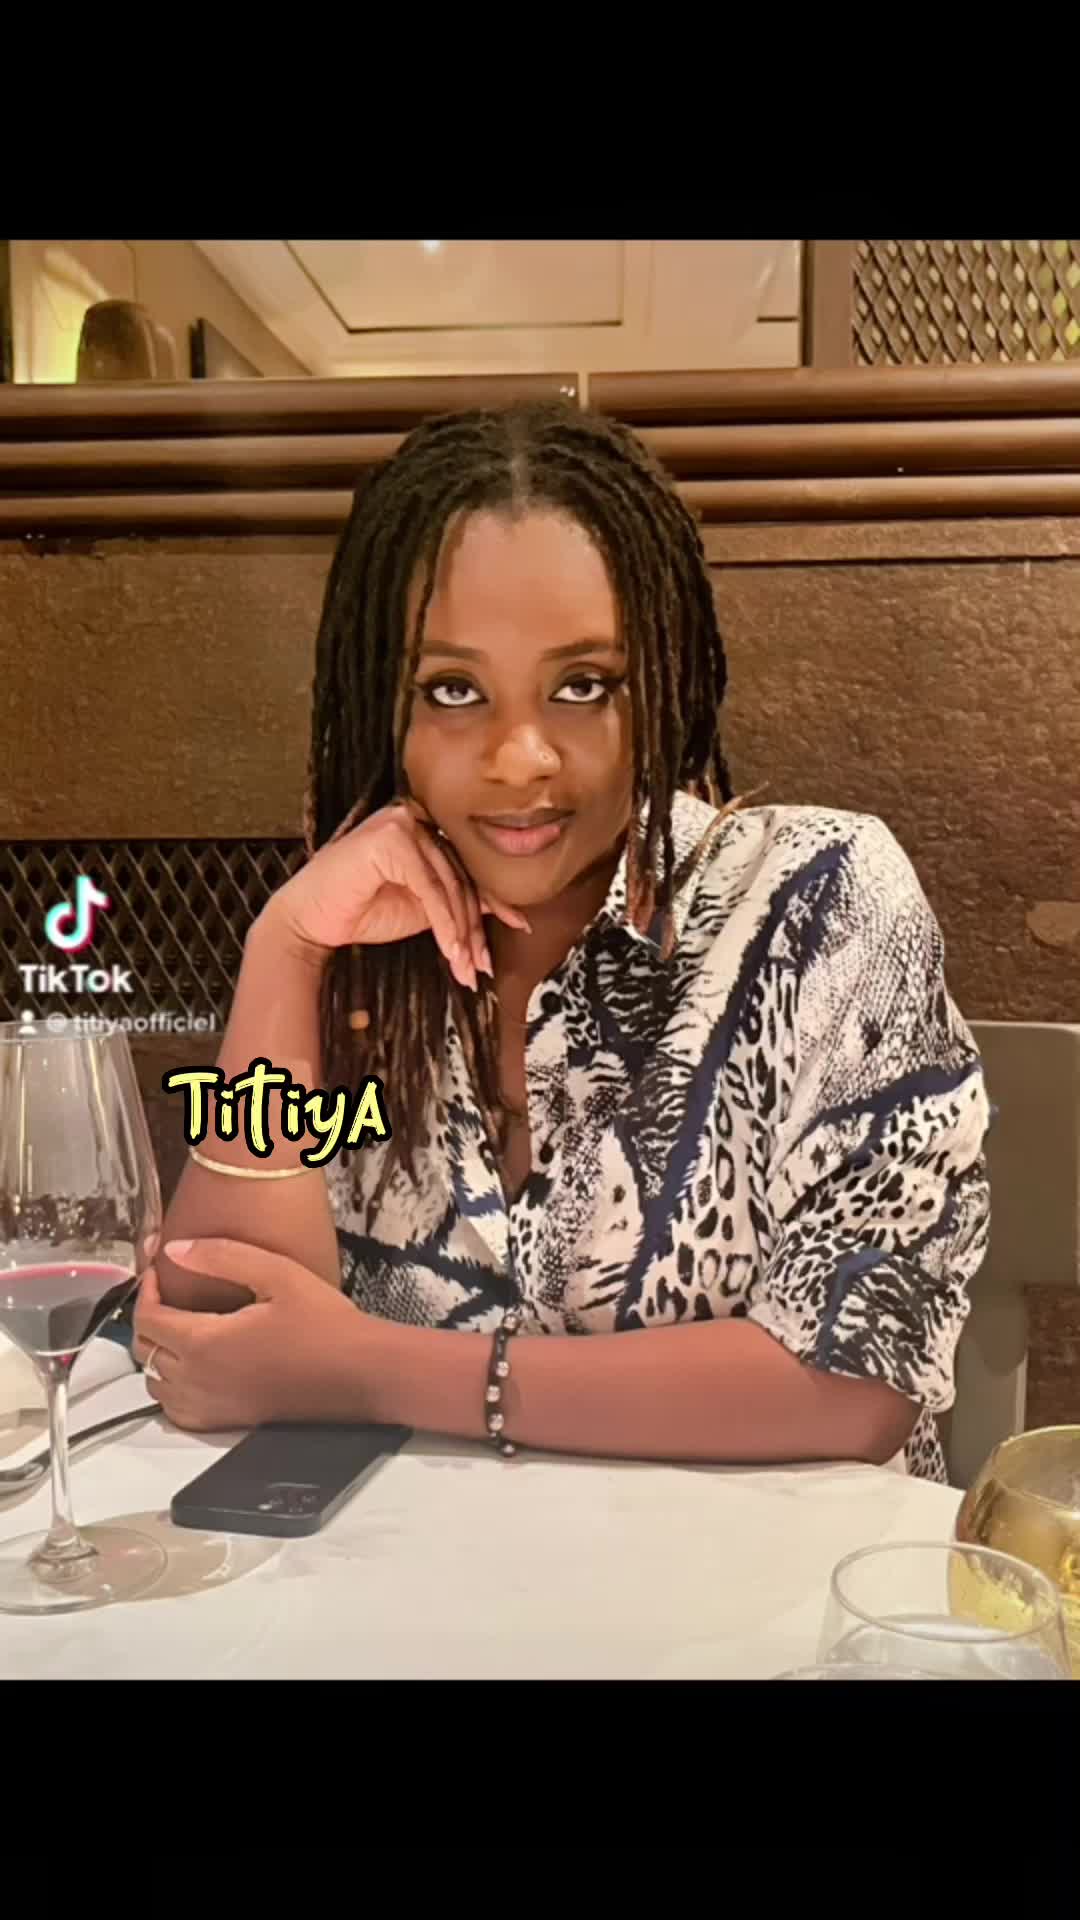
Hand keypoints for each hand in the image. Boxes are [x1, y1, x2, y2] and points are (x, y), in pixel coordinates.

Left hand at [132, 1239, 368, 1431]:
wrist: (360, 1373)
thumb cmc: (325, 1323)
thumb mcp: (277, 1274)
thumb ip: (222, 1257)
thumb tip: (176, 1250)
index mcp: (206, 1343)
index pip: (147, 1318)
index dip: (145, 1289)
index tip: (159, 1269)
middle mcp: (200, 1380)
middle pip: (144, 1350)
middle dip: (148, 1317)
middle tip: (167, 1293)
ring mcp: (211, 1406)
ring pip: (155, 1382)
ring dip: (157, 1353)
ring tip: (179, 1327)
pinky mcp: (226, 1422)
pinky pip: (176, 1410)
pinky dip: (171, 1388)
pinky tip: (192, 1368)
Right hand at [262, 799, 528, 991]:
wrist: (311, 920)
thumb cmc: (361, 911)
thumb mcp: (422, 907)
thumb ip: (455, 898)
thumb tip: (501, 908)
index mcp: (422, 829)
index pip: (465, 865)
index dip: (492, 900)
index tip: (518, 926)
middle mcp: (414, 818)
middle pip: (460, 876)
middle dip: (474, 927)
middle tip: (482, 965)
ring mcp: (401, 823)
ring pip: (449, 884)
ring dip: (461, 932)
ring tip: (466, 968)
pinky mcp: (391, 840)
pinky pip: (430, 888)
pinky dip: (444, 923)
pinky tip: (451, 951)